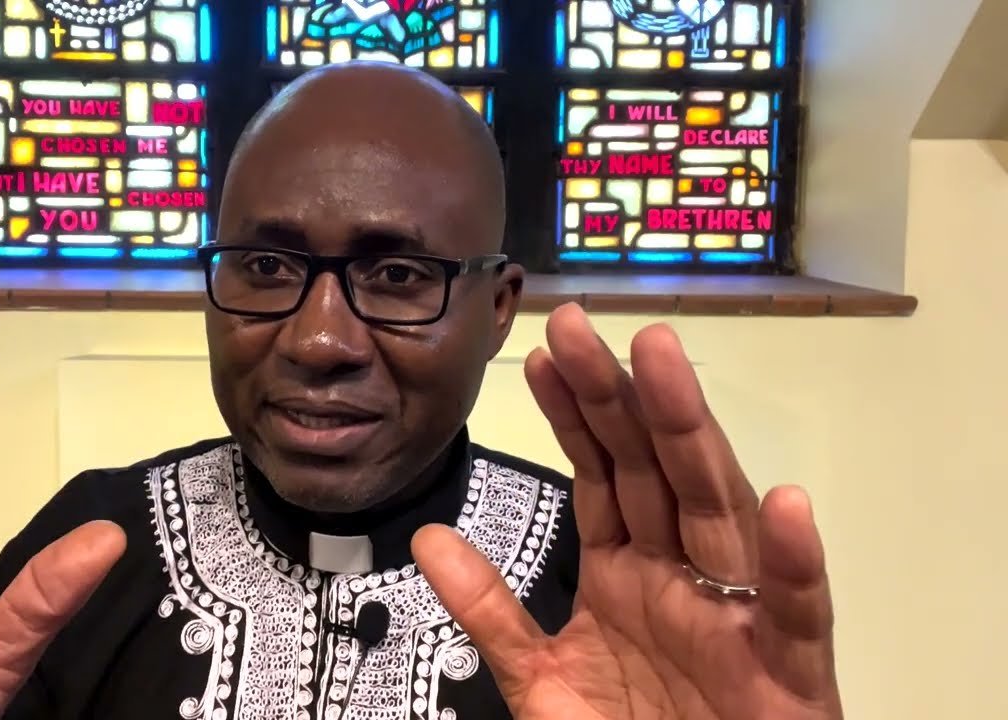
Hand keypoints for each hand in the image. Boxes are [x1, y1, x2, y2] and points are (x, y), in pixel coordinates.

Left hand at [414, 303, 841, 719]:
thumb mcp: (541, 677)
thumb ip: (491, 610)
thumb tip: (427, 538)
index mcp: (629, 577)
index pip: (602, 476)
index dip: (573, 416)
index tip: (541, 353)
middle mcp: (684, 579)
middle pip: (652, 470)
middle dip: (616, 396)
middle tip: (578, 325)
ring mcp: (738, 620)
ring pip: (717, 511)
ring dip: (689, 435)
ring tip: (661, 362)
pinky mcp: (790, 676)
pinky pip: (797, 615)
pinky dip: (794, 564)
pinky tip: (786, 504)